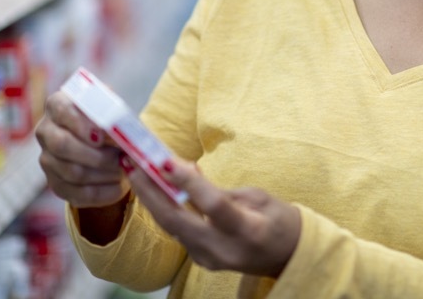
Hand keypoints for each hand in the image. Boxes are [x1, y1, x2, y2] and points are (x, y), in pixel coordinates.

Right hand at [36, 91, 128, 208]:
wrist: (107, 144)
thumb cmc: (110, 120)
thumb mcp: (113, 109)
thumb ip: (115, 115)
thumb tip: (119, 135)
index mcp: (58, 104)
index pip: (61, 109)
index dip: (80, 123)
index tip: (101, 136)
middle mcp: (46, 131)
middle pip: (62, 145)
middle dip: (96, 154)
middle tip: (120, 158)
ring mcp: (48, 160)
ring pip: (72, 172)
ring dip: (104, 174)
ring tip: (124, 170)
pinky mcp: (56, 184)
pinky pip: (78, 194)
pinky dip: (103, 193)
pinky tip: (120, 187)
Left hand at [122, 156, 301, 278]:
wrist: (289, 257)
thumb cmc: (280, 221)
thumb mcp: (258, 196)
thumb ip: (219, 188)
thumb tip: (186, 171)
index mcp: (248, 229)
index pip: (212, 205)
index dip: (188, 183)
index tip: (165, 161)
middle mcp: (225, 249)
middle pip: (178, 220)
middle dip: (151, 191)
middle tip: (133, 165)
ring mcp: (211, 260)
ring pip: (172, 228)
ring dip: (152, 200)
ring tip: (137, 174)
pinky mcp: (202, 261)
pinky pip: (178, 233)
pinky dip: (166, 210)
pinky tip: (157, 191)